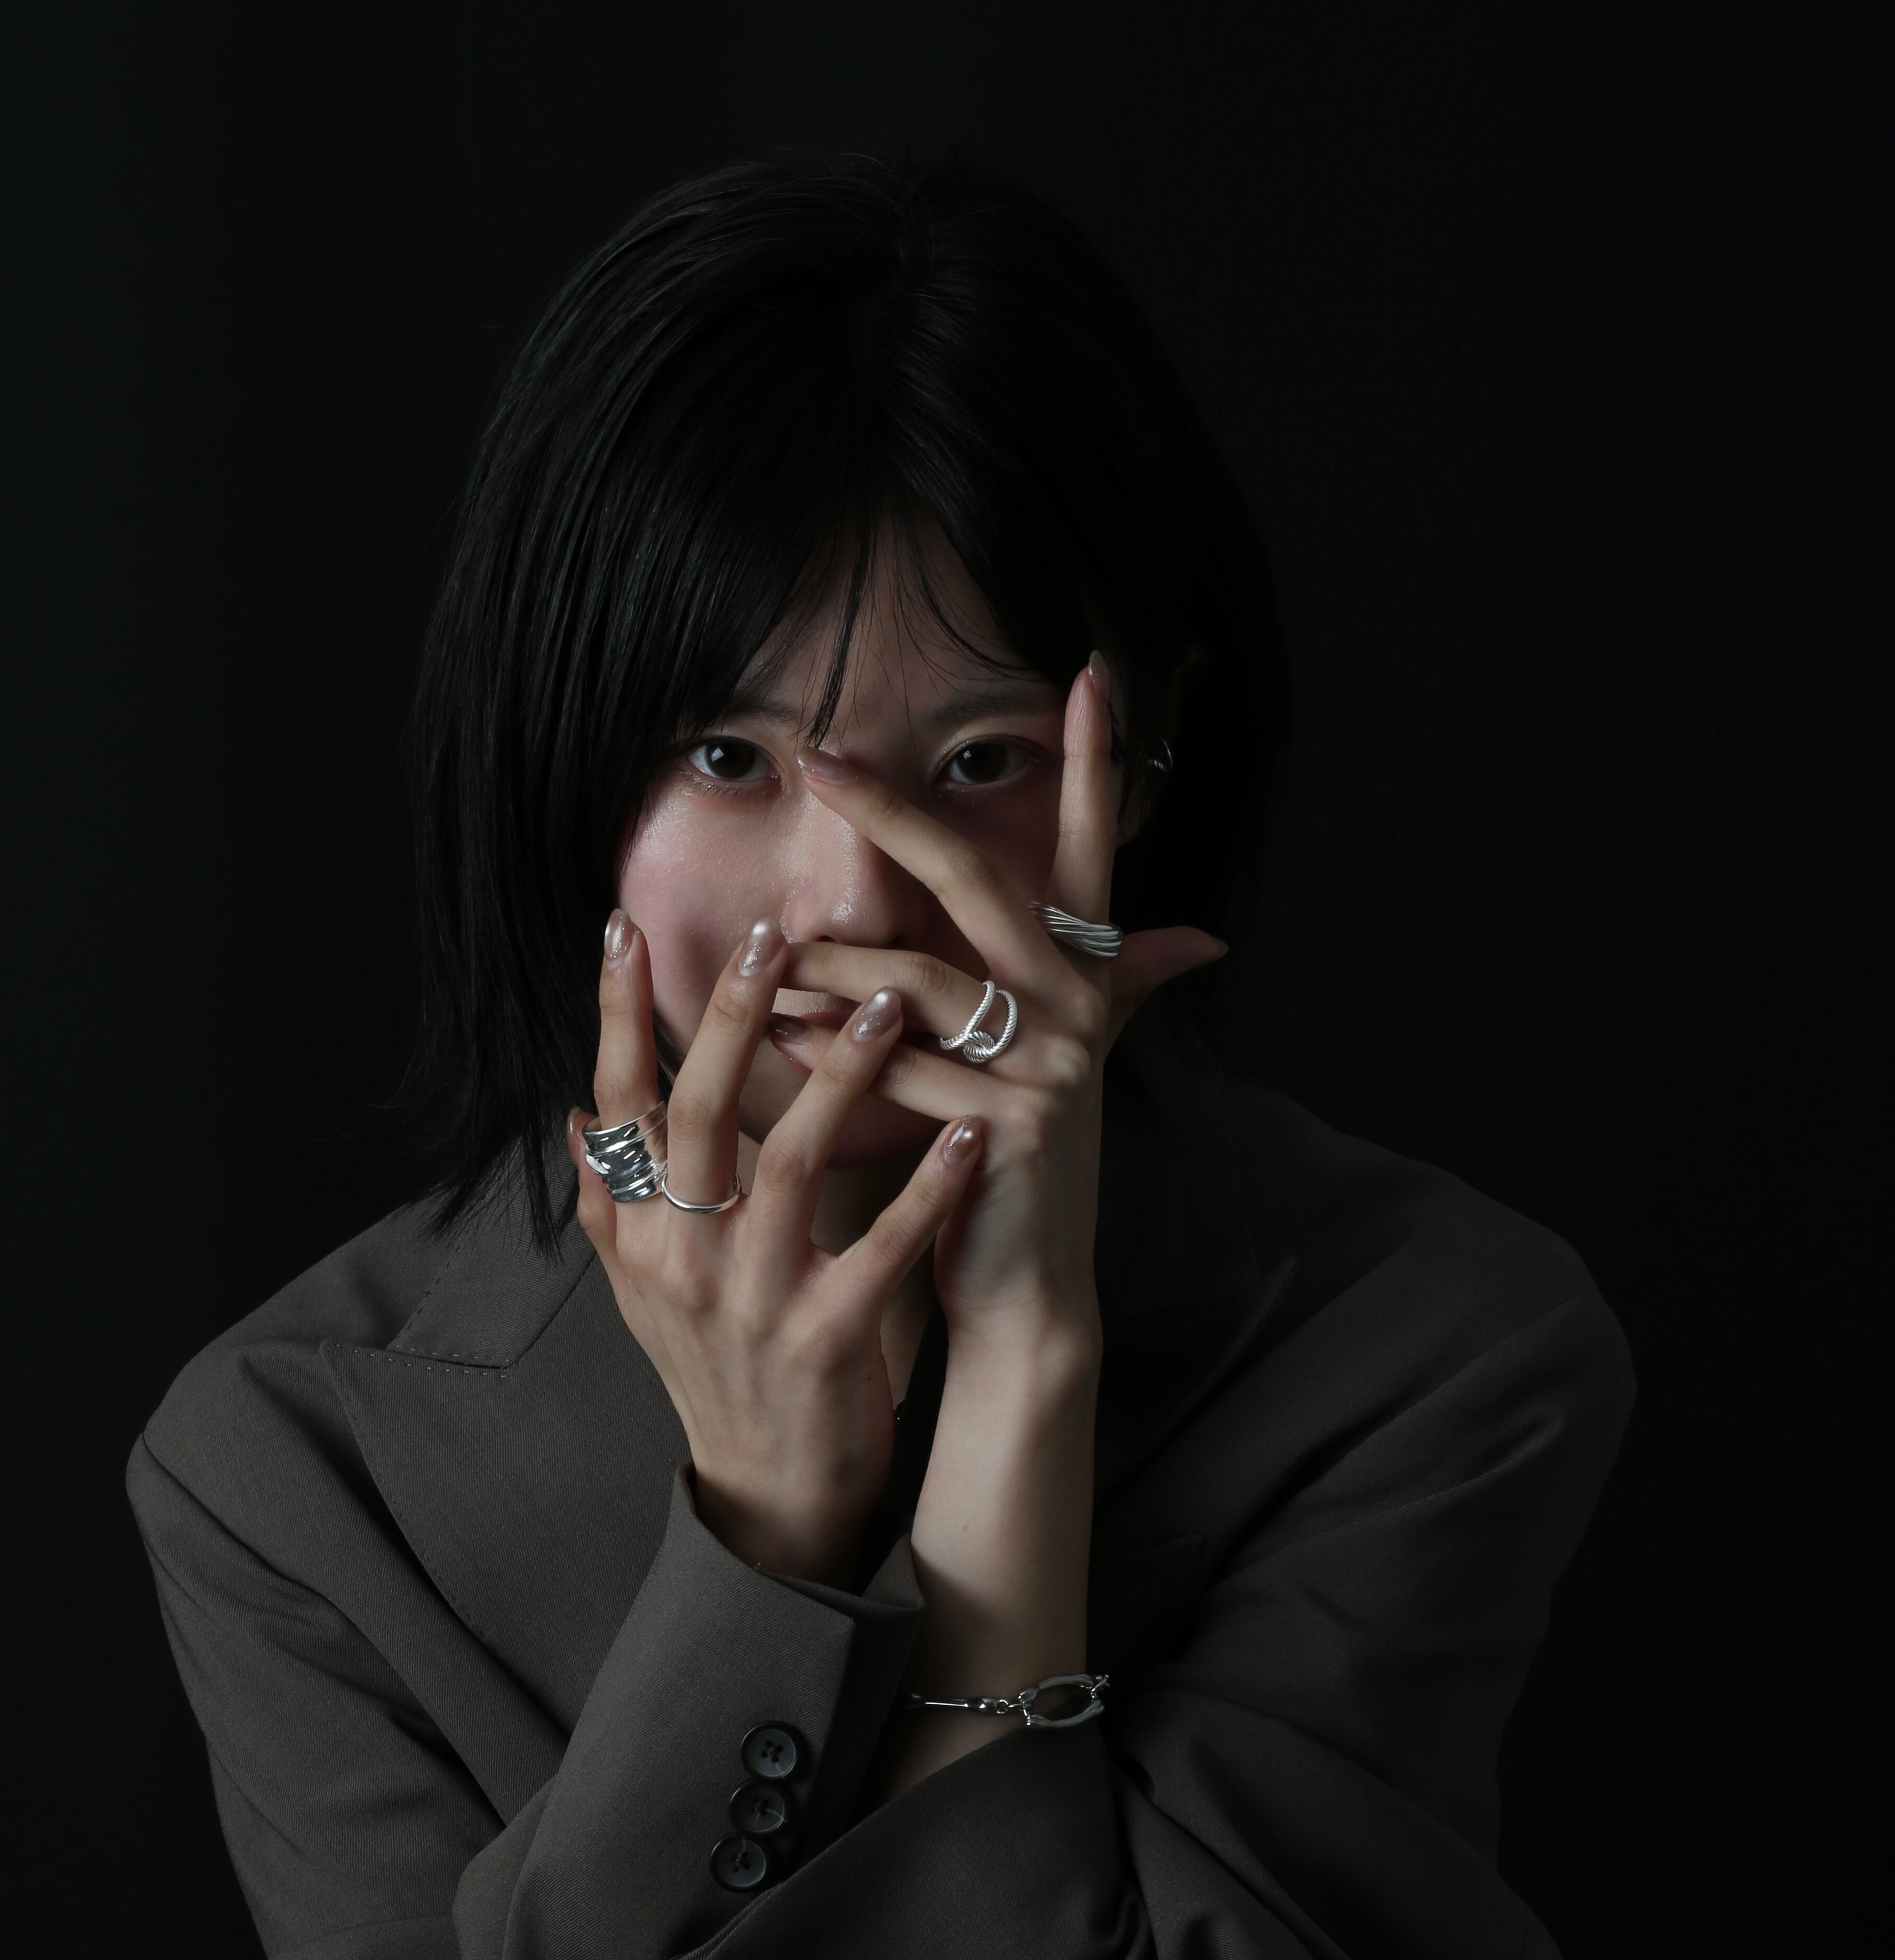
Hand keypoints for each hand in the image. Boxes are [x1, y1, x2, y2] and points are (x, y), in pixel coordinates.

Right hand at [568, 911, 982, 1580]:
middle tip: (774, 934)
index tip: (626, 925)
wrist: (768, 1498)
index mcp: (637, 1236)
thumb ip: (608, 1204)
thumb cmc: (716, 1375)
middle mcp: (679, 1261)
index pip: (616, 1102)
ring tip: (891, 1002)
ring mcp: (748, 1303)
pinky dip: (927, 1189)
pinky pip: (881, 1250)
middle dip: (733, 1018)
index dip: (617, 1015)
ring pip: (787, 1165)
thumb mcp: (642, 1293)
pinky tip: (970, 1131)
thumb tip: (575, 1114)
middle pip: (695, 1115)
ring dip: (841, 1077)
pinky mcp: (823, 1342)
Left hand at [787, 657, 1223, 1353]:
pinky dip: (827, 1058)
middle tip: (824, 757)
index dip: (1097, 764)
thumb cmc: (1011, 1164)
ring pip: (916, 980)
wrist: (1022, 1286)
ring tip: (757, 966)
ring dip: (827, 968)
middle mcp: (1075, 1011)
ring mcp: (1048, 1067)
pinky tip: (772, 1049)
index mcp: (1081, 983)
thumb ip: (1112, 991)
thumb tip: (1201, 941)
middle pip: (976, 880)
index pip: (1090, 853)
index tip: (1094, 672)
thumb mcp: (1061, 1065)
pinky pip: (898, 1070)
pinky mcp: (1006, 1127)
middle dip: (895, 813)